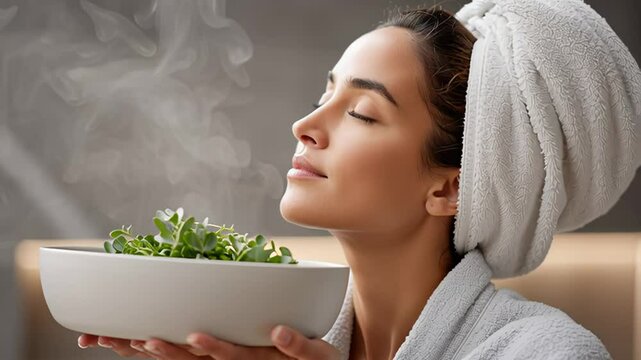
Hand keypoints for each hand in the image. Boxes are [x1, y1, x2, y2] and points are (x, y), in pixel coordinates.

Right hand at [78, 325, 340, 359]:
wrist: (322, 358)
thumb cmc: (266, 336)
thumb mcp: (231, 323)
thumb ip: (203, 309)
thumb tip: (168, 282)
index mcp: (214, 346)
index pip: (168, 345)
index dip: (132, 343)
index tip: (97, 337)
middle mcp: (234, 356)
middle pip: (192, 356)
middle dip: (163, 350)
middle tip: (137, 339)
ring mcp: (267, 357)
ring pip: (237, 357)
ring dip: (216, 348)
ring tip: (196, 336)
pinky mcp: (303, 355)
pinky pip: (296, 348)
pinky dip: (287, 341)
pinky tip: (278, 330)